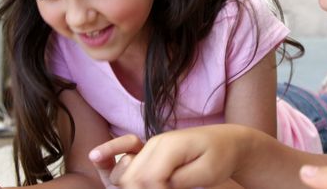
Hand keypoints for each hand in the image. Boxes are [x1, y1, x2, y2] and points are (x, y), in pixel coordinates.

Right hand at [90, 125, 246, 188]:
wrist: (228, 141)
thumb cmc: (221, 156)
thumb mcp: (206, 172)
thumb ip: (178, 182)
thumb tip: (158, 188)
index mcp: (169, 146)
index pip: (148, 179)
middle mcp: (154, 144)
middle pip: (131, 179)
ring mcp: (149, 148)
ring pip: (124, 175)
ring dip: (130, 188)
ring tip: (163, 188)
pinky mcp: (148, 153)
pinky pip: (122, 158)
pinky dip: (110, 161)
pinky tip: (98, 158)